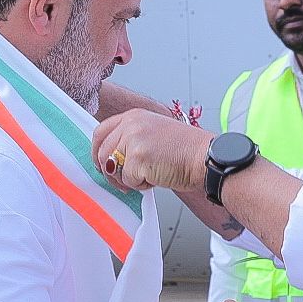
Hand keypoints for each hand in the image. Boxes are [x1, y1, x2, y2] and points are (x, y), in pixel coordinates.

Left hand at [93, 110, 210, 193]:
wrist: (204, 158)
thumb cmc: (186, 150)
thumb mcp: (153, 133)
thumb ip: (130, 139)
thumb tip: (112, 158)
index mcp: (134, 116)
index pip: (100, 132)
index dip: (97, 152)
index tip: (102, 164)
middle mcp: (131, 124)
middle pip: (102, 153)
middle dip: (111, 171)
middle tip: (125, 180)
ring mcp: (133, 140)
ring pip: (111, 167)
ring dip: (127, 179)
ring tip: (147, 175)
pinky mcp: (137, 158)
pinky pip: (127, 180)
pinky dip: (140, 185)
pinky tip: (156, 177)